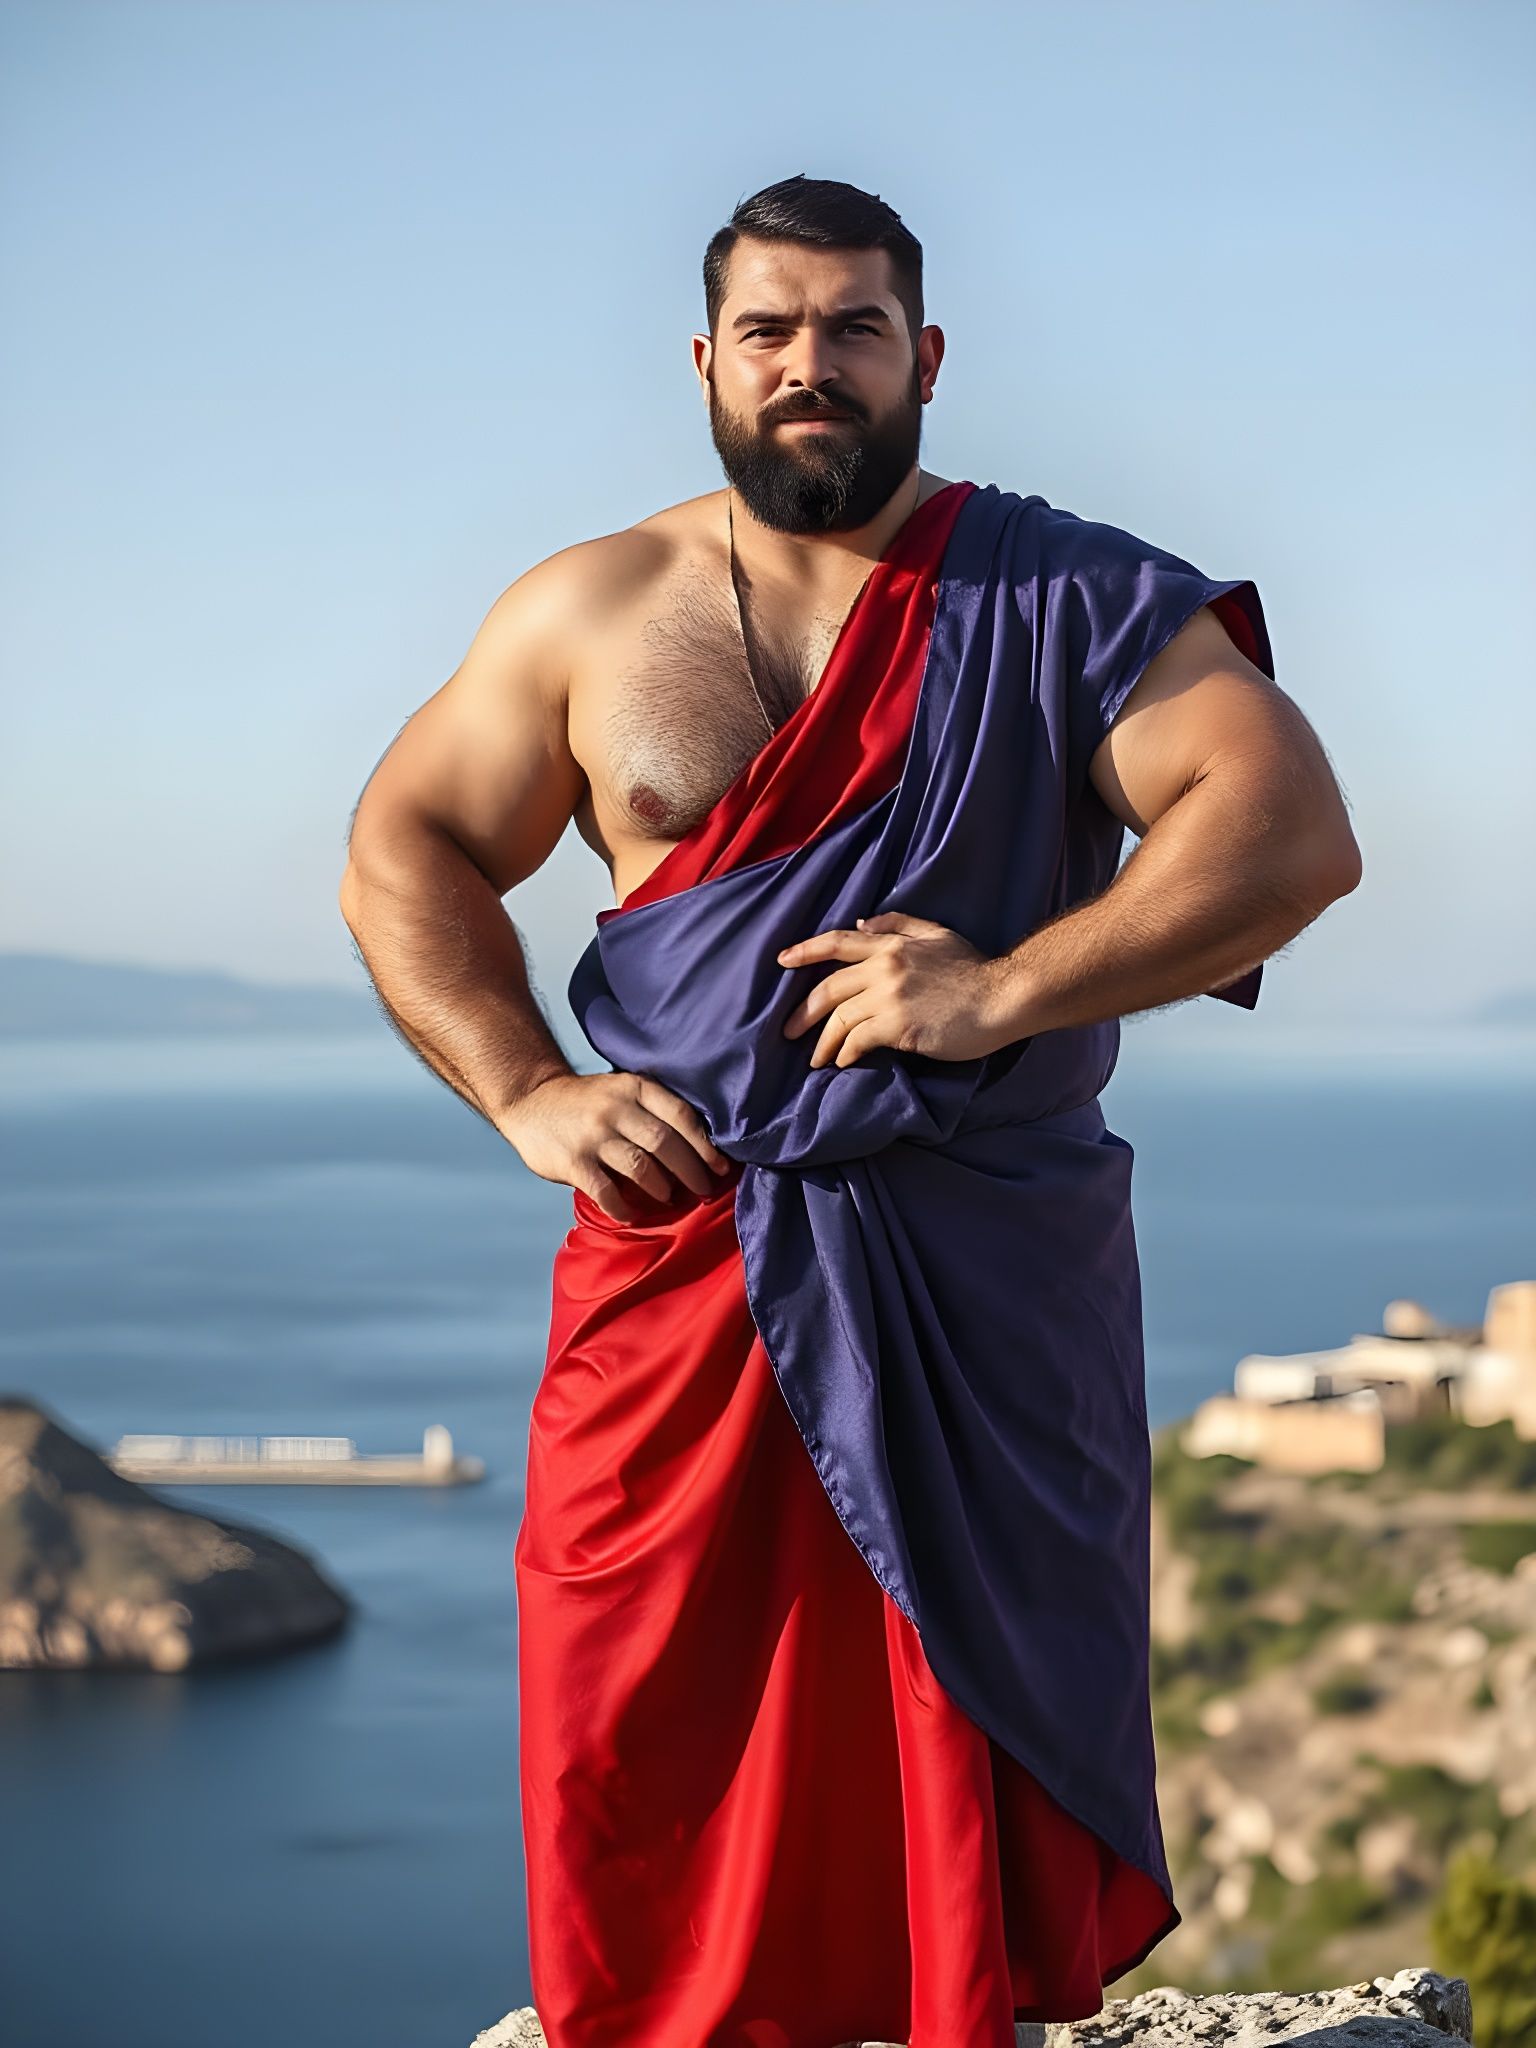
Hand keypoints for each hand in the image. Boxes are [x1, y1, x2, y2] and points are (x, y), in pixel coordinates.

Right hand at [496, 1071, 731, 1222]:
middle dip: (691, 1171)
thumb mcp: (620, 1089)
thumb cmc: (587, 1102)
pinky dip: (624, 1208)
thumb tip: (699, 1148)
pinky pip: (607, 1192)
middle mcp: (615, 1108)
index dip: (705, 1144)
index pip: (680, 1114)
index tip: (721, 1166)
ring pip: (641, 1167)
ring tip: (669, 1197)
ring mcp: (593, 1135)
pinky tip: (632, 1213)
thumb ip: (650, 1110)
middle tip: (704, 1190)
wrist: (530, 1100)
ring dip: (661, 1188)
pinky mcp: (572, 1161)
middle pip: (665, 1143)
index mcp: (633, 1088)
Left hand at [777, 910, 1014, 1068]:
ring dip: (823, 1042)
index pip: (838, 942)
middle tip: (789, 1032)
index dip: (805, 950)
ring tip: (816, 1059)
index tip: (781, 961)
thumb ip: (900, 924)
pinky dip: (845, 1053)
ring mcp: (889, 997)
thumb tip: (865, 920)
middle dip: (803, 1012)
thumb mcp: (938, 934)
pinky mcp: (898, 1025)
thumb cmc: (974, 970)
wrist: (1002, 997)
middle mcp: (884, 967)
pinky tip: (844, 1062)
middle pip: (828, 987)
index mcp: (891, 944)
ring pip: (839, 1018)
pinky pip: (857, 1040)